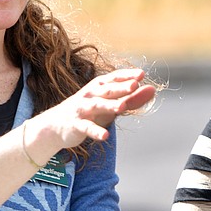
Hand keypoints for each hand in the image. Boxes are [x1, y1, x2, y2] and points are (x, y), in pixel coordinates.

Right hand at [36, 68, 156, 150]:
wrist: (56, 125)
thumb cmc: (89, 112)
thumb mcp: (111, 104)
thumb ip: (133, 98)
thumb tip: (153, 90)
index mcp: (99, 87)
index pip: (114, 78)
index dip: (127, 75)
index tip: (141, 74)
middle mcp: (90, 95)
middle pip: (107, 90)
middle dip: (121, 87)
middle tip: (135, 84)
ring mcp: (82, 109)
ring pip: (97, 106)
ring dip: (109, 105)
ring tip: (122, 106)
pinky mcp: (76, 125)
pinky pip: (87, 128)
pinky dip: (95, 131)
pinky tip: (105, 136)